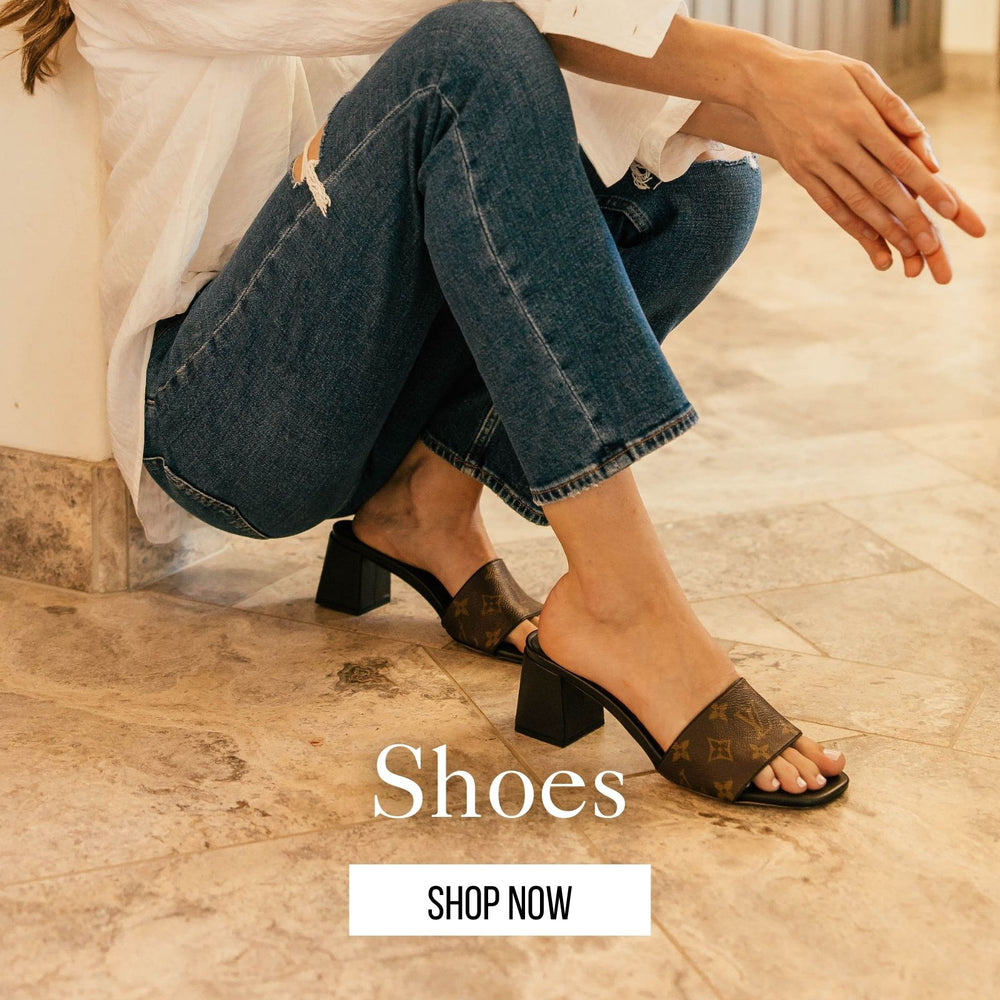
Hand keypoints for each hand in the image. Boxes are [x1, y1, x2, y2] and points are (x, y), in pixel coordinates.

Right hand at [746, 50, 985, 281]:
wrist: (764, 81)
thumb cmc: (821, 74)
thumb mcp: (861, 75)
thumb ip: (895, 109)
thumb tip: (924, 149)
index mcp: (856, 117)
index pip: (899, 159)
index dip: (927, 186)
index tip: (949, 209)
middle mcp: (835, 144)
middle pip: (879, 188)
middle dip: (908, 219)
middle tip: (930, 245)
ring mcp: (815, 163)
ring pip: (855, 203)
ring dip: (884, 230)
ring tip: (907, 252)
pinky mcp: (800, 174)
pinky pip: (830, 206)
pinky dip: (853, 226)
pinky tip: (871, 242)